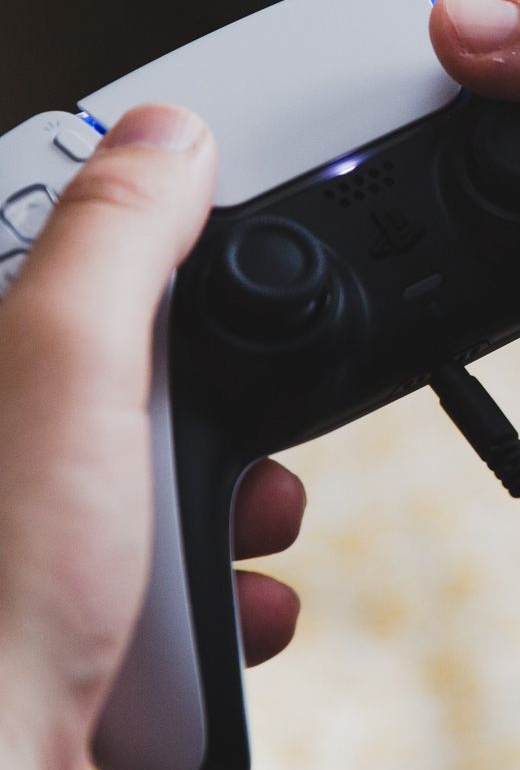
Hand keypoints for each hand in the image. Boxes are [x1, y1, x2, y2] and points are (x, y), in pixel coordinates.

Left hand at [0, 105, 303, 769]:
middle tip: (229, 409)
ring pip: (143, 478)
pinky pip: (149, 579)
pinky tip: (224, 613)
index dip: (134, 243)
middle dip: (205, 396)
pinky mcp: (42, 631)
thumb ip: (115, 239)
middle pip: (115, 369)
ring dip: (226, 503)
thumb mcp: (67, 370)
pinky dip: (206, 596)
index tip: (199, 245)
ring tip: (245, 524)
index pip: (47, 256)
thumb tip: (163, 137)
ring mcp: (13, 543)